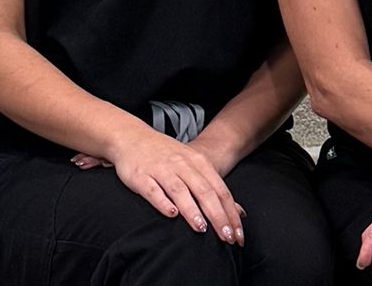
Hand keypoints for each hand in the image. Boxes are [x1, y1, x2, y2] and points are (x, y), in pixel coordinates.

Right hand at [105, 125, 244, 244]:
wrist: (132, 136)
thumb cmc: (167, 155)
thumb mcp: (194, 165)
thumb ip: (214, 187)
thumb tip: (239, 212)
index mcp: (199, 163)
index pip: (221, 190)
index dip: (231, 213)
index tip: (238, 234)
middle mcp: (183, 165)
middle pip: (205, 192)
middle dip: (217, 215)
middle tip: (226, 236)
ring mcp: (162, 170)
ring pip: (180, 191)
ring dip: (192, 210)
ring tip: (201, 228)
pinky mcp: (141, 176)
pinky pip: (153, 190)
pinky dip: (163, 202)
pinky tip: (171, 214)